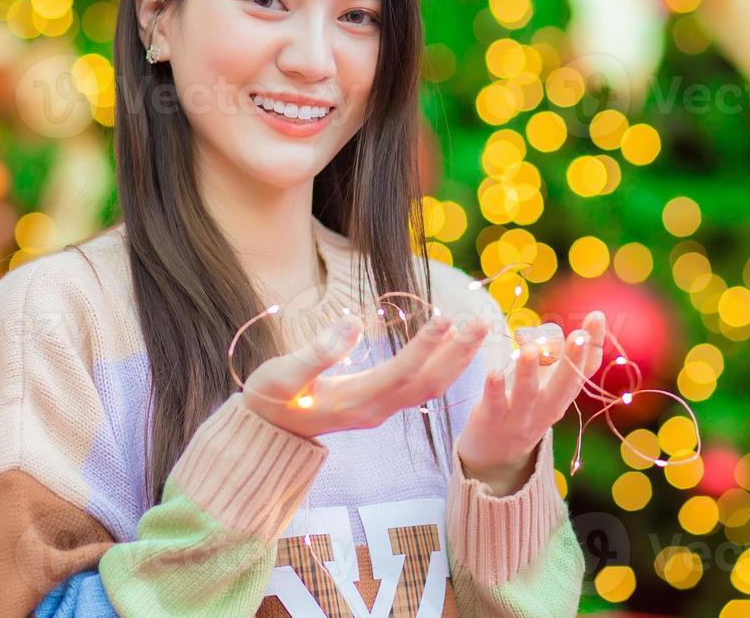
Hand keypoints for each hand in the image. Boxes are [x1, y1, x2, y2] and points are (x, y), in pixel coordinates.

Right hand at [241, 310, 491, 438]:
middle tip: (481, 321)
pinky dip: (442, 365)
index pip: (401, 372)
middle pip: (428, 383)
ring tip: (476, 328)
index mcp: (354, 401)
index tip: (445, 317)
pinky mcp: (378, 405)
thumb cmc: (271, 398)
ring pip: (429, 387)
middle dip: (458, 354)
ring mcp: (379, 410)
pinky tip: (452, 343)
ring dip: (456, 359)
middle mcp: (375, 409)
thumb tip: (351, 322)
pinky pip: (420, 387)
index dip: (425, 346)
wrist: (268, 432)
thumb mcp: (283, 375)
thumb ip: (317, 353)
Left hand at [455, 310, 605, 494]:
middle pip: (565, 384)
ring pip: (528, 394)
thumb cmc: (523, 407)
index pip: (585, 369)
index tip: (596, 316)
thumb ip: (552, 355)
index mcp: (563, 394)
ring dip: (528, 372)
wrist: (495, 455)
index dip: (593, 344)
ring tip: (528, 350)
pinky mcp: (493, 422)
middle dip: (572, 360)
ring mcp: (521, 417)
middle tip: (579, 336)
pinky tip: (493, 373)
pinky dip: (495, 390)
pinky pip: (495, 405)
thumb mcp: (544, 383)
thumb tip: (557, 329)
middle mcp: (548, 407)